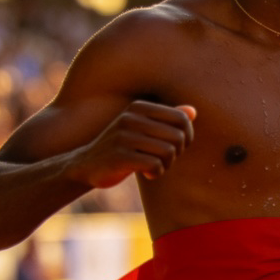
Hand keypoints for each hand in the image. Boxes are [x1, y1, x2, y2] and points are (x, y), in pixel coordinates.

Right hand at [70, 101, 196, 187]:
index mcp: (139, 107)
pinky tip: (146, 173)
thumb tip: (192, 111)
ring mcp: (122, 136)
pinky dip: (156, 173)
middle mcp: (130, 117)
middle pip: (178, 137)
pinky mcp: (118, 155)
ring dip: (166, 165)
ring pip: (168, 152)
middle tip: (162, 159)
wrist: (87, 165)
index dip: (187, 137)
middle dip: (176, 153)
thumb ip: (168, 119)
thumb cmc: (124, 147)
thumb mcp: (145, 129)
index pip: (182, 119)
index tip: (175, 147)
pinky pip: (154, 165)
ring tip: (153, 166)